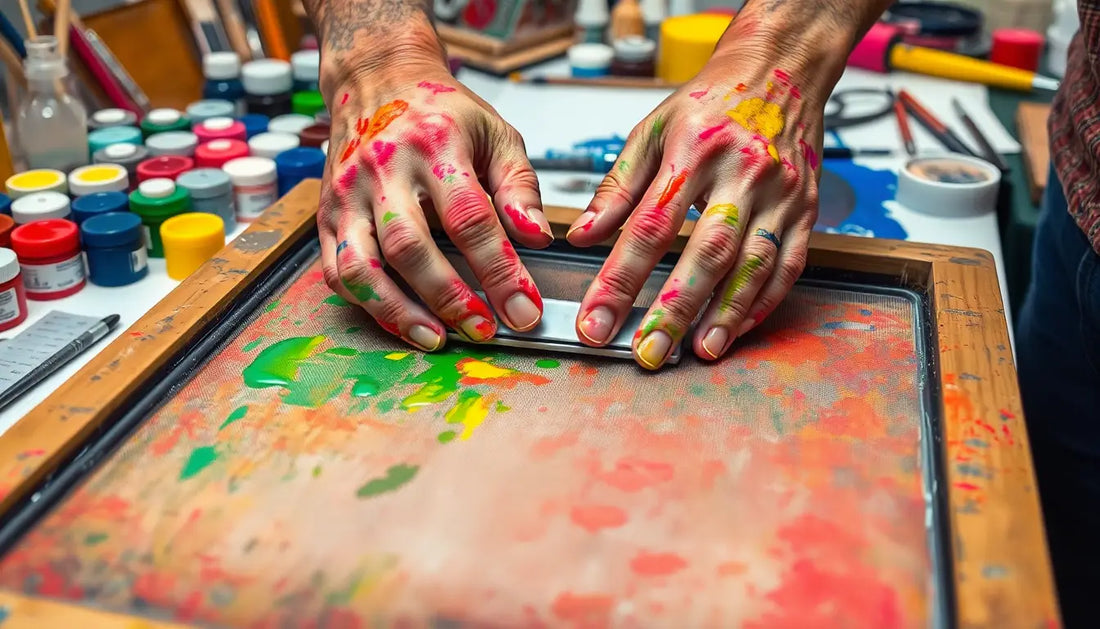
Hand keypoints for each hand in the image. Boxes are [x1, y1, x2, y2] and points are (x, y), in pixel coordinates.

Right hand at [319, 65, 552, 351]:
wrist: (378, 79)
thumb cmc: (443, 113)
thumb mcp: (496, 134)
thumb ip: (520, 186)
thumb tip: (537, 236)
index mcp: (435, 144)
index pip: (470, 218)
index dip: (499, 270)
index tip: (524, 308)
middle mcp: (383, 168)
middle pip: (410, 246)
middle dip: (449, 297)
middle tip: (484, 330)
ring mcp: (347, 193)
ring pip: (361, 266)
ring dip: (398, 311)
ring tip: (436, 338)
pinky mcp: (326, 214)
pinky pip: (336, 270)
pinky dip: (367, 303)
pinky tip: (400, 319)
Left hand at [566, 57, 823, 369]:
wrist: (781, 67)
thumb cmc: (712, 101)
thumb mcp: (651, 130)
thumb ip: (617, 188)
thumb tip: (580, 236)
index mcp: (694, 150)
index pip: (649, 226)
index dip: (620, 280)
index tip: (596, 320)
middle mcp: (742, 172)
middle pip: (706, 253)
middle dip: (673, 311)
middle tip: (647, 353)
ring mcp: (781, 192)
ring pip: (753, 264)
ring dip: (725, 315)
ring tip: (698, 351)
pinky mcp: (806, 207)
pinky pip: (789, 264)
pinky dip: (764, 301)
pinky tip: (739, 327)